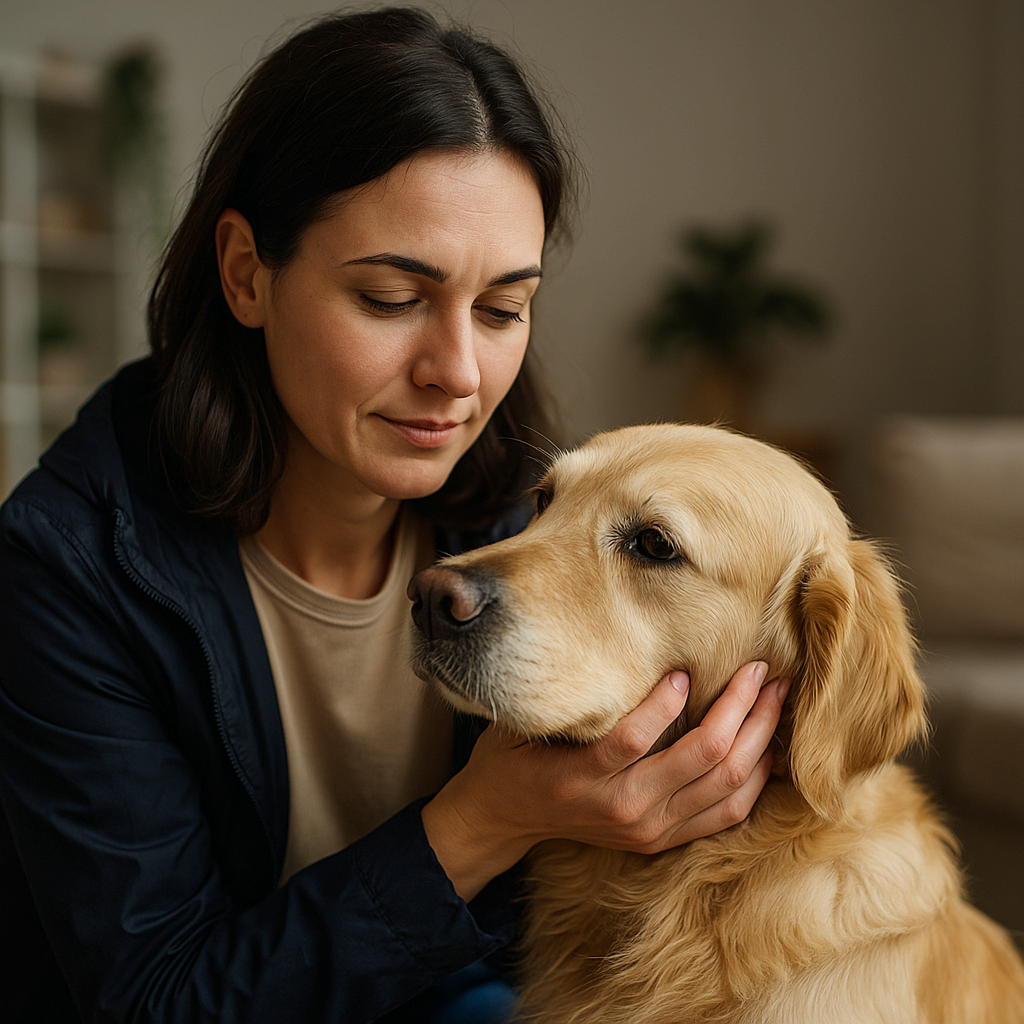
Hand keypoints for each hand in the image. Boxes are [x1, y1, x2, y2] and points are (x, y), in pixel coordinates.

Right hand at [422, 661, 788, 900]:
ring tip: (775, 697)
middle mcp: (622, 808)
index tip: (682, 670)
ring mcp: (648, 829)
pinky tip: (768, 743)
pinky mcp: (662, 839)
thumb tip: (598, 636)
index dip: (664, 703)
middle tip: (760, 669)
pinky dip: (755, 777)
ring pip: (726, 786)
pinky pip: (727, 812)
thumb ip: (564, 694)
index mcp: (580, 778)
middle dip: (741, 709)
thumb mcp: (523, 722)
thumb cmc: (515, 757)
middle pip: (702, 759)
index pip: (632, 740)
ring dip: (759, 738)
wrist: (505, 818)